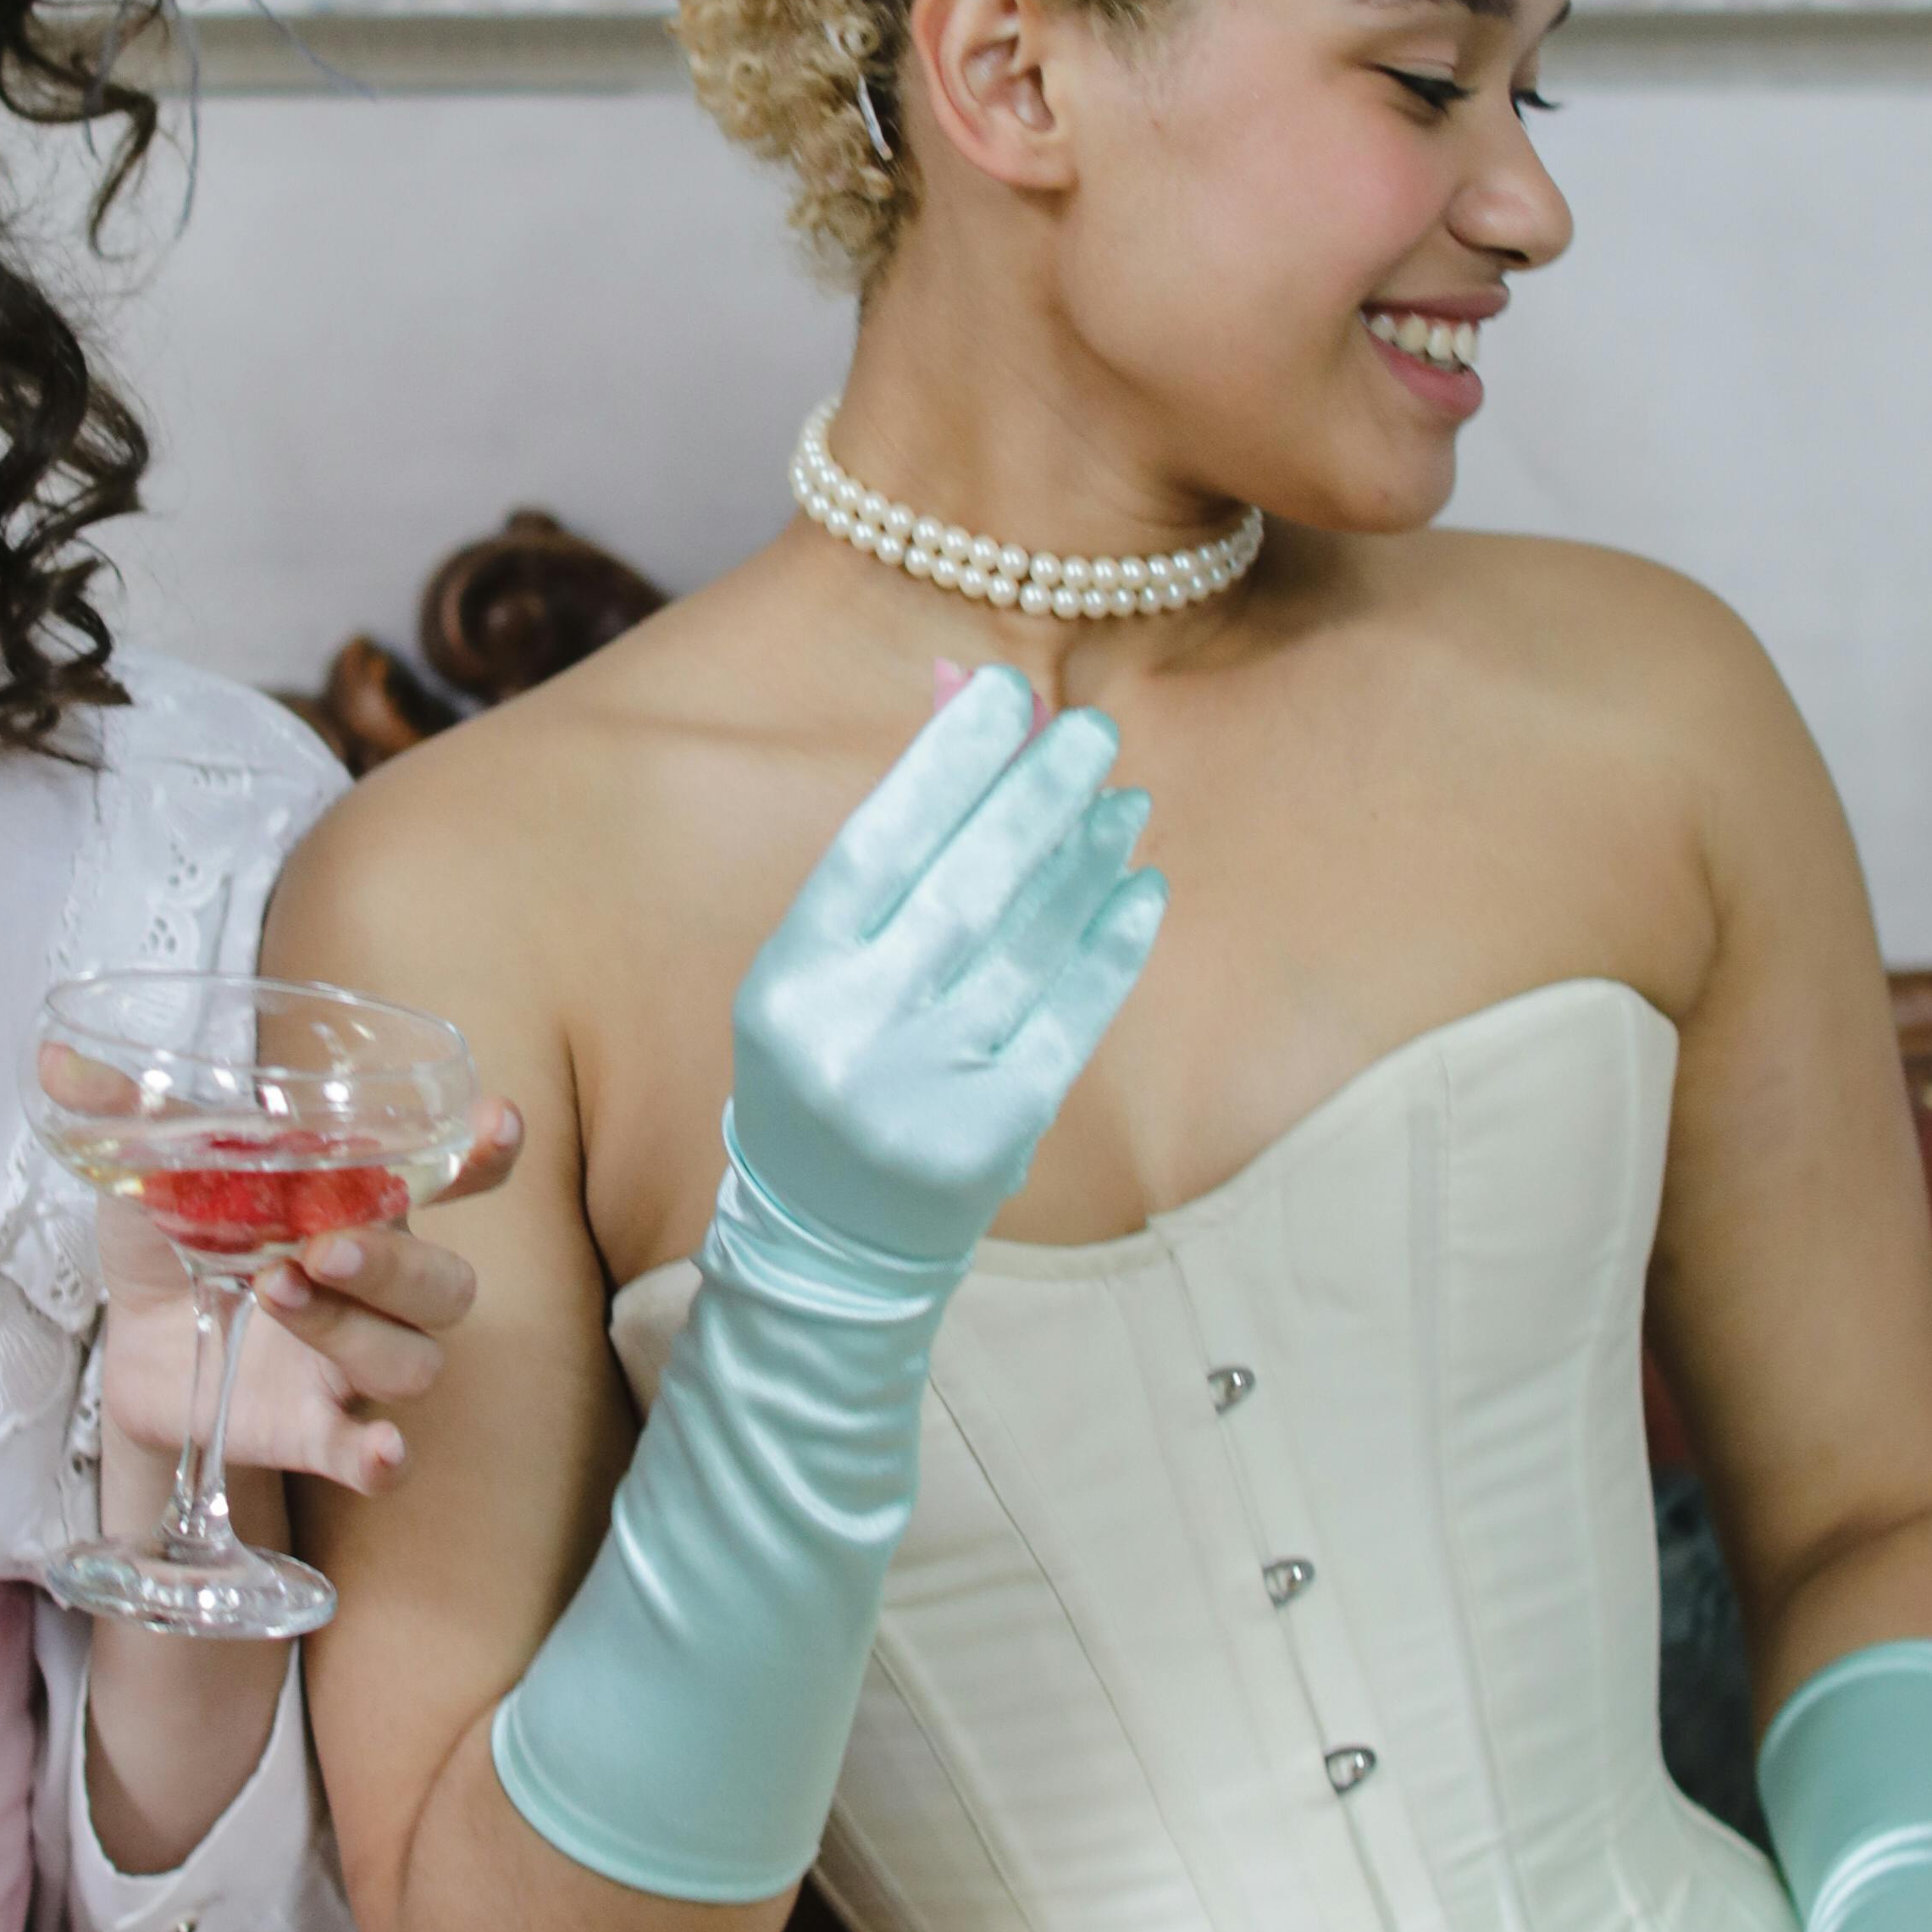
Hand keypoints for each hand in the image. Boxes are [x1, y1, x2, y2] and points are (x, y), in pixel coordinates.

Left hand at [97, 1111, 525, 1502]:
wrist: (125, 1337)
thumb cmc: (169, 1233)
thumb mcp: (148, 1165)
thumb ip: (124, 1114)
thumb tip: (52, 1063)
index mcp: (356, 1201)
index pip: (453, 1176)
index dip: (485, 1154)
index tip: (497, 1124)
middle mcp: (373, 1283)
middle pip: (445, 1285)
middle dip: (393, 1265)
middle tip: (317, 1247)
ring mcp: (346, 1362)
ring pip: (415, 1361)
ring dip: (355, 1332)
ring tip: (273, 1296)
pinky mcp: (308, 1428)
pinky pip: (373, 1452)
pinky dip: (382, 1455)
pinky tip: (379, 1451)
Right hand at [728, 669, 1164, 1269]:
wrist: (829, 1242)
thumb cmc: (830, 1065)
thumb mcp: (827, 960)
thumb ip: (895, 837)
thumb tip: (963, 695)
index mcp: (791, 979)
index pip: (877, 844)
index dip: (945, 761)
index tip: (1006, 689)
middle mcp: (849, 1034)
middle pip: (964, 888)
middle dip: (1036, 796)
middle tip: (1095, 732)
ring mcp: (924, 1091)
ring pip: (1026, 949)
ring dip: (1085, 862)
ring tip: (1125, 800)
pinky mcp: (994, 1137)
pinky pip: (1070, 1021)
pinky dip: (1111, 948)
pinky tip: (1140, 889)